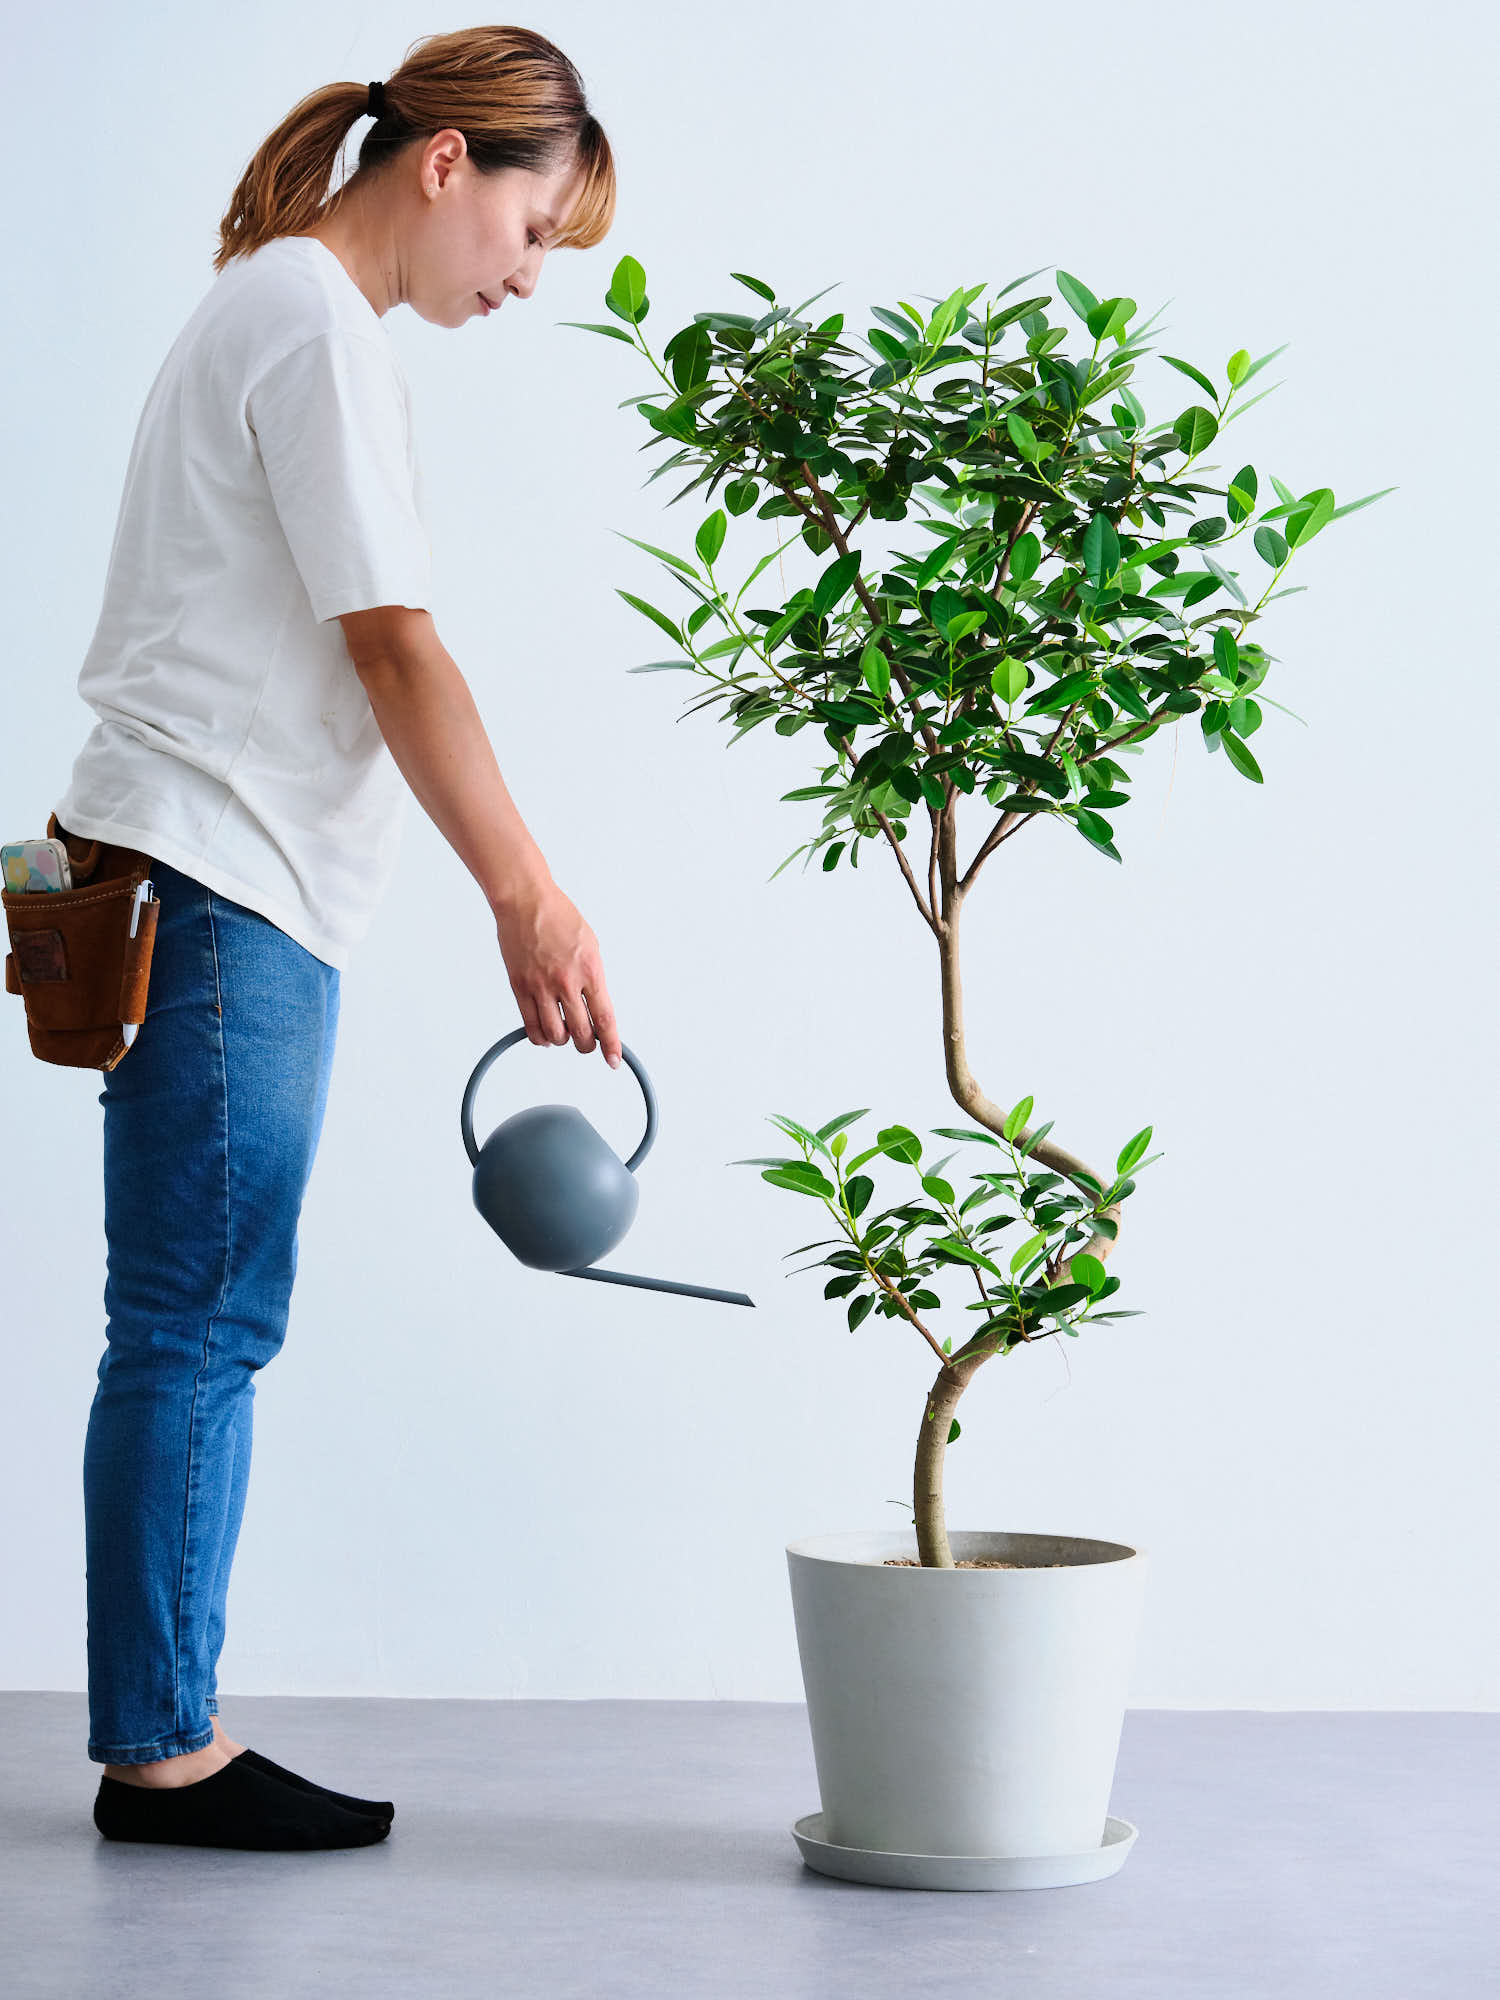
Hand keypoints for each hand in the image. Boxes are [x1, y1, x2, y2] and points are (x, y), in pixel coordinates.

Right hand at [493, 879, 621, 1065]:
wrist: (526, 902)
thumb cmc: (560, 919)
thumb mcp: (591, 946)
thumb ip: (594, 978)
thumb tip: (597, 1008)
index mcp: (591, 970)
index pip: (605, 1019)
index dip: (610, 1045)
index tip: (613, 1060)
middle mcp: (567, 982)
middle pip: (581, 1034)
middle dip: (587, 1044)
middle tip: (587, 1041)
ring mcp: (541, 986)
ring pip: (555, 1035)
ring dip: (563, 1041)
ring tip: (564, 1031)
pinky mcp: (520, 987)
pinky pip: (531, 1027)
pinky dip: (540, 1037)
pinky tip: (545, 1033)